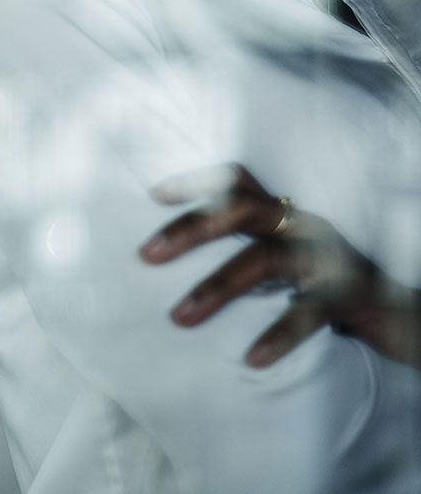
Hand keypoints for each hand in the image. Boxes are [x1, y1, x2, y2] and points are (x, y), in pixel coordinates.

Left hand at [142, 162, 420, 368]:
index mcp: (288, 215)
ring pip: (266, 259)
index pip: (241, 182)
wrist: (409, 319)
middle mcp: (306, 225)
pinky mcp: (351, 294)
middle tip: (146, 255)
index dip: (200, 181)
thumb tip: (182, 268)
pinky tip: (251, 359)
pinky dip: (279, 334)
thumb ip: (249, 257)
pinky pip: (310, 311)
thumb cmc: (333, 292)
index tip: (154, 195)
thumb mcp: (289, 267)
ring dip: (217, 287)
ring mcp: (329, 256)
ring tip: (179, 318)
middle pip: (243, 210)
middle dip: (192, 228)